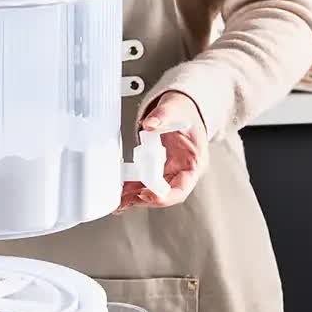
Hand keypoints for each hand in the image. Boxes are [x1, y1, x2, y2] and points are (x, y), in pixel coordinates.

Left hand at [117, 91, 207, 211]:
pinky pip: (144, 183)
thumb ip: (163, 115)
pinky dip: (132, 189)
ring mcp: (168, 173)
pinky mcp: (157, 170)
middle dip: (144, 200)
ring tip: (118, 202)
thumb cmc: (183, 112)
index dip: (166, 196)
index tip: (149, 195)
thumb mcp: (175, 109)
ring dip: (134, 198)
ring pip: (152, 192)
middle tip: (125, 200)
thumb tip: (150, 123)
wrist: (180, 109)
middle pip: (164, 195)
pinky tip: (120, 193)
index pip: (181, 188)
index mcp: (194, 163)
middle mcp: (181, 172)